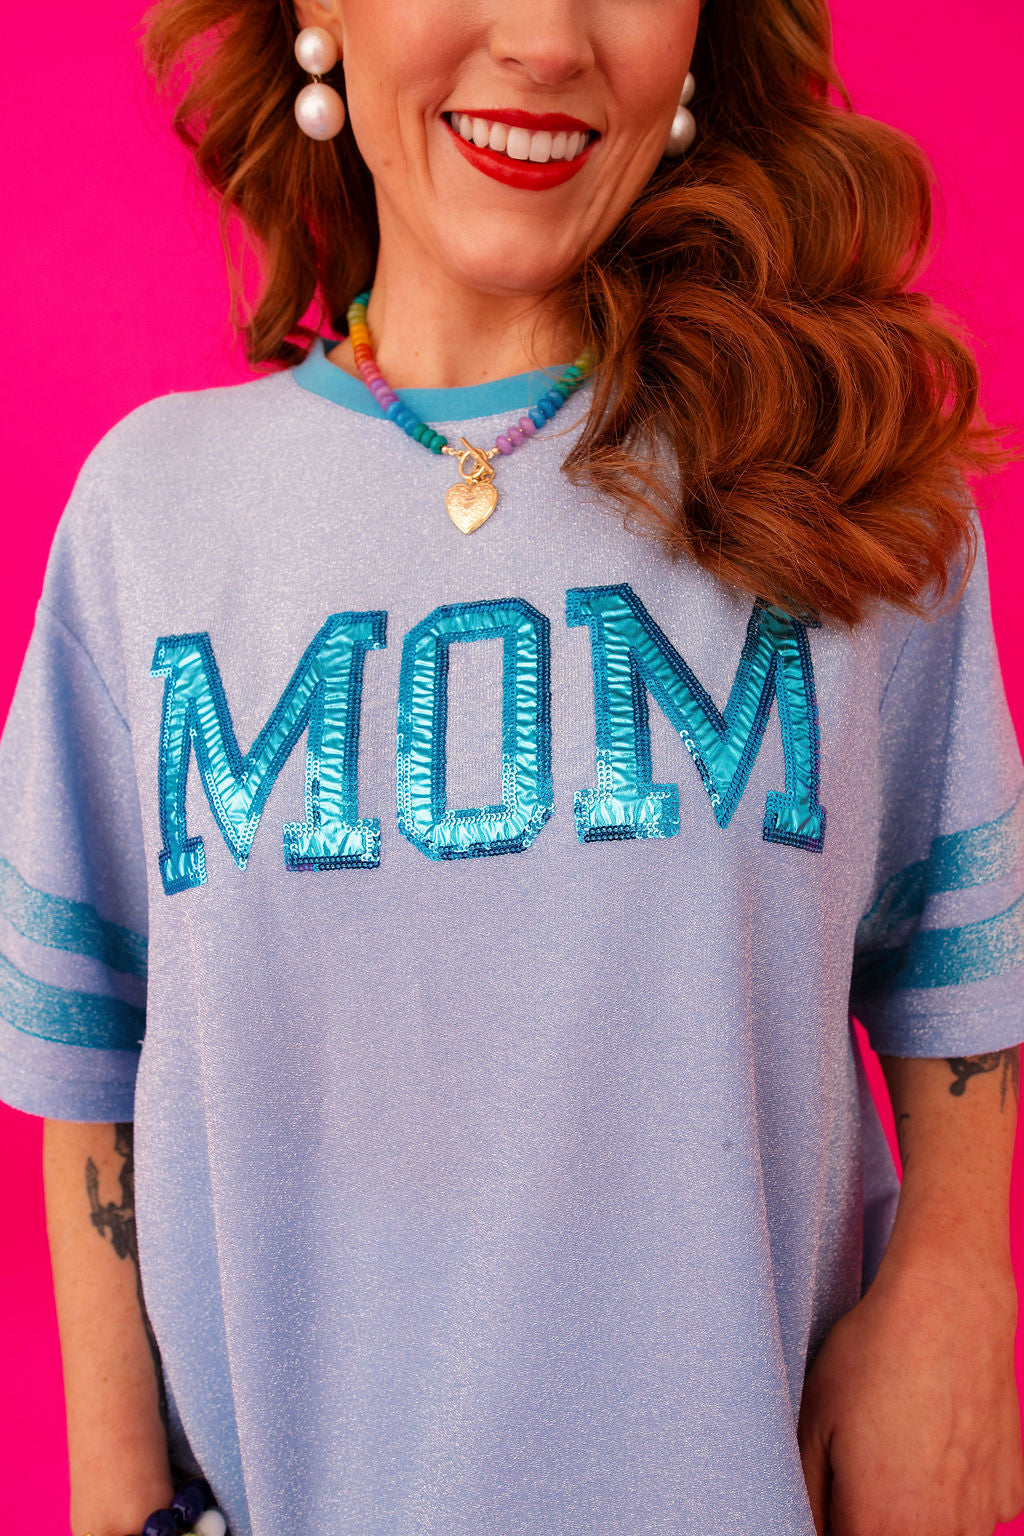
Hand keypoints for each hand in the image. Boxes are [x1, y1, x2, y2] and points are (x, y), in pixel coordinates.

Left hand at [797, 1256, 1023, 1535]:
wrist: (950, 1304)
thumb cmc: (874, 1355)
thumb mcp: (812, 1421)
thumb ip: (808, 1494)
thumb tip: (807, 1525)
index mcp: (883, 1527)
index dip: (833, 1523)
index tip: (830, 1496)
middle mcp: (941, 1535)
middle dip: (872, 1520)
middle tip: (862, 1467)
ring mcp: (985, 1516)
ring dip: (917, 1516)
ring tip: (900, 1451)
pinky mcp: (1012, 1492)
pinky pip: (977, 1516)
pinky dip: (958, 1496)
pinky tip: (939, 1444)